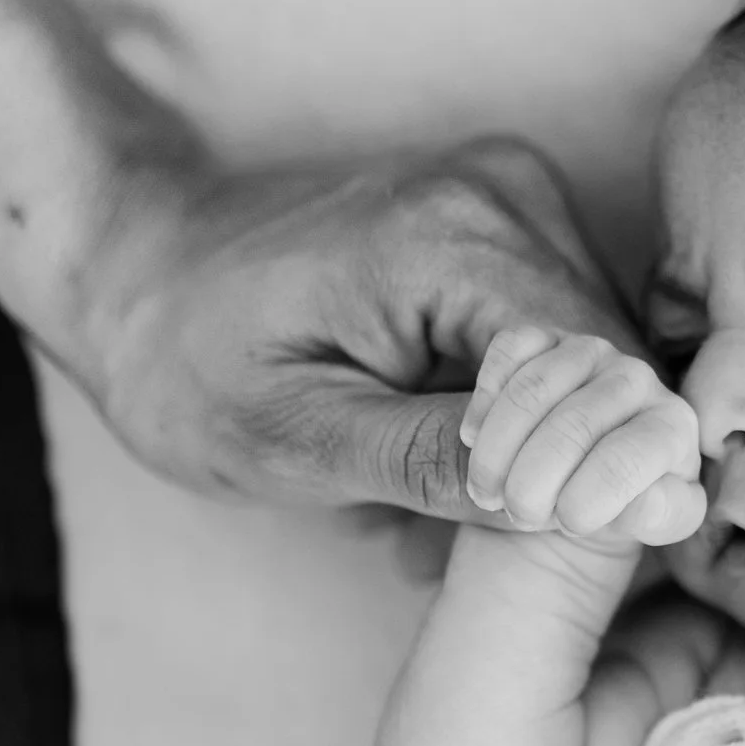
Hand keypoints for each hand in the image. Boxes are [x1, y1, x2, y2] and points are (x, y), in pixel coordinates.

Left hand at [77, 138, 649, 523]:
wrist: (130, 263)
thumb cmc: (185, 362)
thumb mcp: (297, 442)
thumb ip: (450, 472)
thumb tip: (607, 509)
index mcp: (461, 237)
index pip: (611, 384)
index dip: (588, 483)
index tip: (496, 552)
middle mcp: (510, 193)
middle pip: (614, 371)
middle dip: (553, 470)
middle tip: (428, 539)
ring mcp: (515, 194)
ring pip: (598, 362)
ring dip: (534, 447)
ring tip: (415, 500)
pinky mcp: (510, 215)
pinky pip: (562, 336)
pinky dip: (517, 409)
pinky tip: (434, 446)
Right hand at [457, 328, 705, 546]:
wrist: (584, 476)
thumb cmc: (622, 502)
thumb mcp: (650, 523)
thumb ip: (658, 516)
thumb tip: (647, 500)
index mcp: (673, 425)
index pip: (628, 459)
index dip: (589, 499)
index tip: (567, 527)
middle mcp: (638, 379)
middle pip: (573, 427)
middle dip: (533, 482)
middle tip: (518, 513)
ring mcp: (591, 352)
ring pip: (533, 389)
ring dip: (497, 449)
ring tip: (488, 491)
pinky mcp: (546, 338)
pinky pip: (510, 350)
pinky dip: (485, 397)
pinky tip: (474, 438)